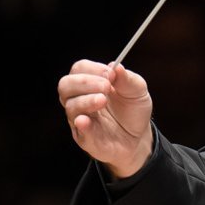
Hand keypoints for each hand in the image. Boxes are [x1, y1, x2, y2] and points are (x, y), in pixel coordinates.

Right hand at [58, 59, 153, 176]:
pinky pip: (78, 129)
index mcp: (90, 83)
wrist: (139, 138)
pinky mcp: (85, 137)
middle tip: (106, 86)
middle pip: (66, 85)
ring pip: (70, 106)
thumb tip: (116, 66)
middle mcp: (80, 99)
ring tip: (103, 100)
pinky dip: (81, 123)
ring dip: (86, 100)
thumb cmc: (133, 111)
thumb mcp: (138, 91)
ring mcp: (80, 118)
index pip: (79, 69)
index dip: (92, 69)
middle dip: (85, 82)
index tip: (110, 74)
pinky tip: (86, 120)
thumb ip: (128, 79)